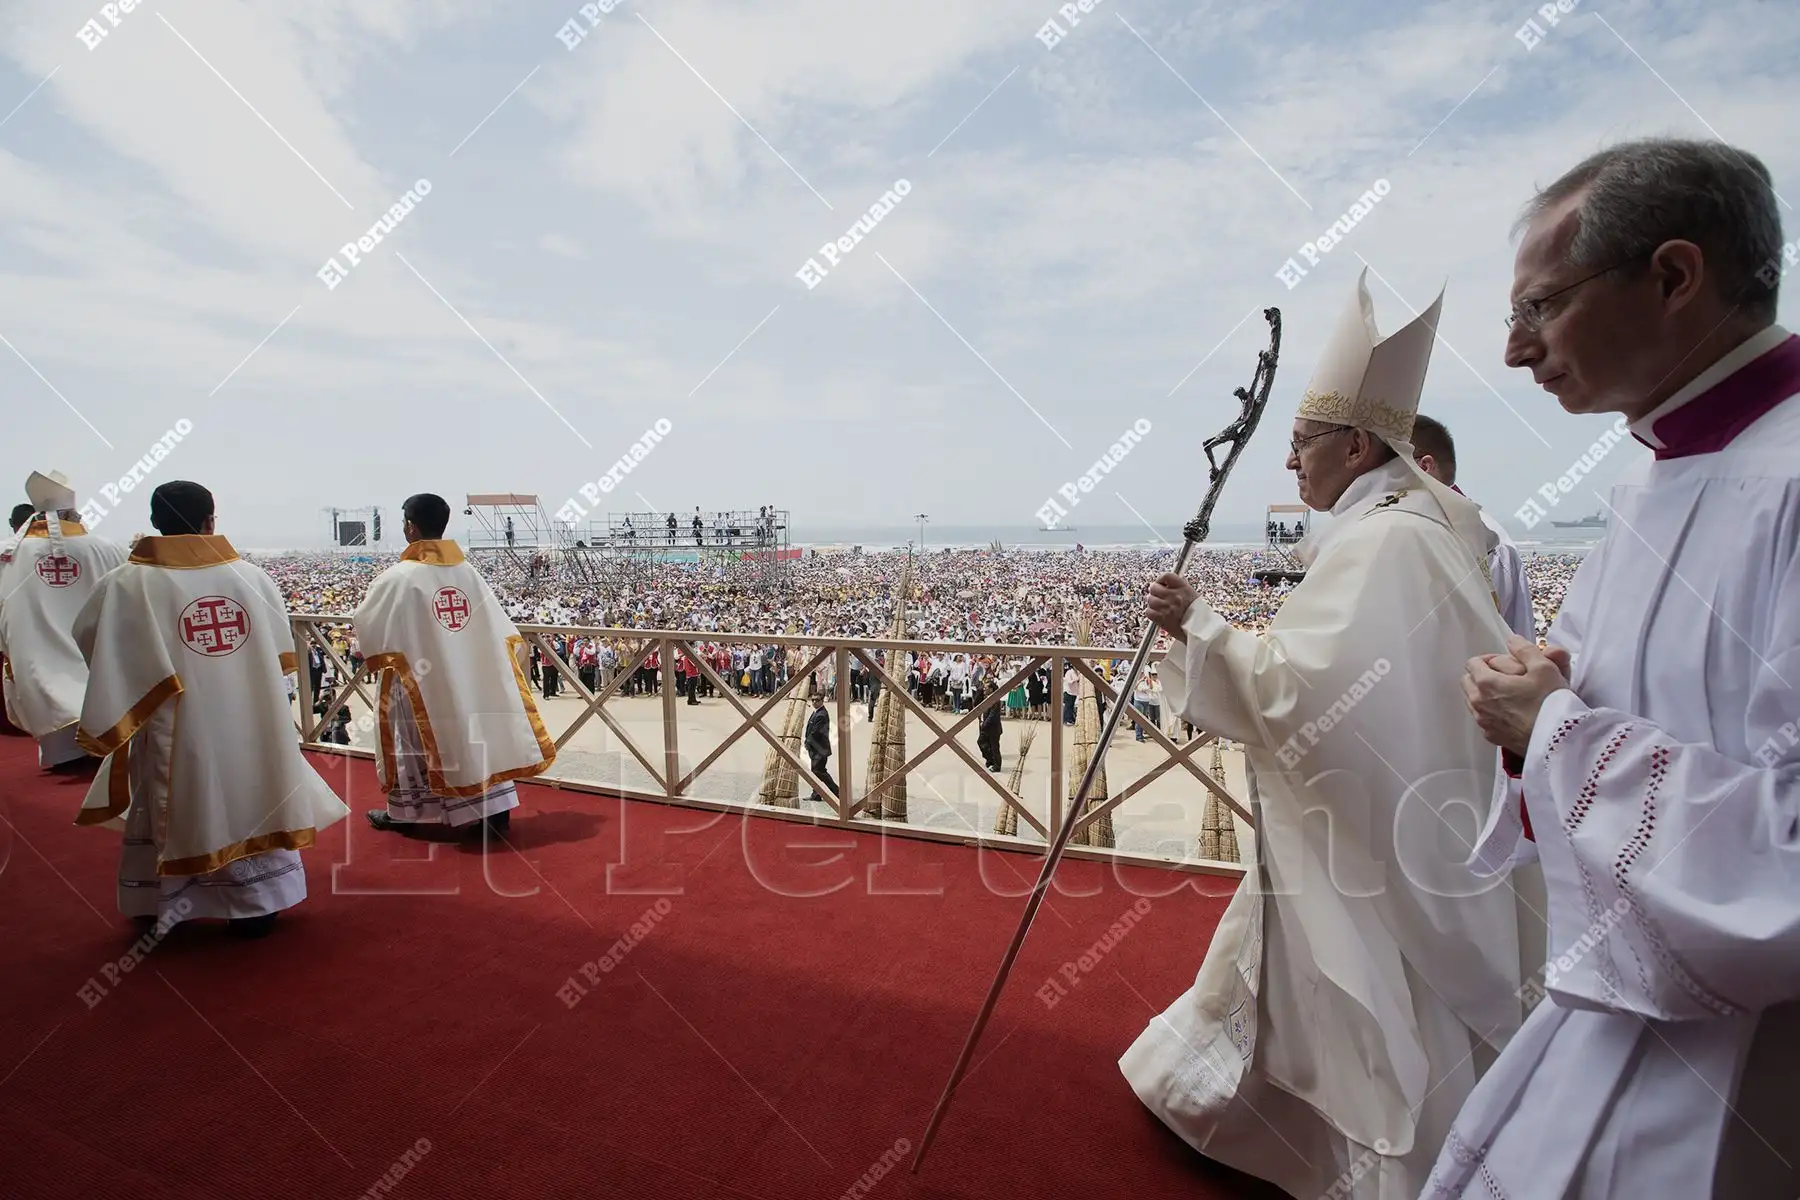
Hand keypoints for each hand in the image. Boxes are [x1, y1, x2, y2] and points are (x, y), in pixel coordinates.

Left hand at [1146, 573, 1196, 641]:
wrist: (1200, 631)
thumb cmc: (1198, 615)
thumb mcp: (1191, 595)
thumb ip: (1177, 589)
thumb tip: (1165, 586)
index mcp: (1183, 588)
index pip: (1166, 576)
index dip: (1161, 579)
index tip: (1161, 583)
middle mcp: (1174, 596)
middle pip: (1154, 587)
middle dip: (1155, 591)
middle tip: (1158, 596)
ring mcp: (1166, 607)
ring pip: (1150, 600)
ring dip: (1153, 603)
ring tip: (1159, 606)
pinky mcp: (1161, 619)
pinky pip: (1148, 612)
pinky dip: (1151, 612)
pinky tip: (1158, 614)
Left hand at [1462, 635, 1567, 754]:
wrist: (1558, 741)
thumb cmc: (1551, 702)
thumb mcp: (1543, 668)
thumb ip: (1524, 650)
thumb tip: (1512, 640)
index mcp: (1486, 683)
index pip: (1472, 663)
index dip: (1488, 659)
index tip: (1506, 662)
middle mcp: (1478, 703)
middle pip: (1468, 681)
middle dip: (1482, 675)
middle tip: (1507, 677)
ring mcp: (1483, 722)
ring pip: (1473, 700)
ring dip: (1485, 693)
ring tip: (1510, 693)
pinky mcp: (1491, 737)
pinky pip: (1482, 717)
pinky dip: (1491, 710)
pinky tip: (1511, 711)